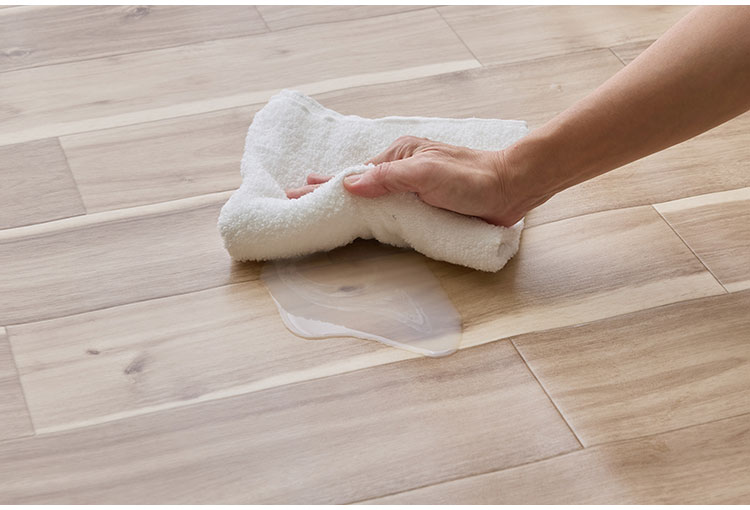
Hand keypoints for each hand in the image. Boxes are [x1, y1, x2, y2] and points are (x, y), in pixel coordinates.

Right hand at [285, 135, 545, 226]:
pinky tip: (363, 212)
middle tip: (299, 194)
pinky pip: (389, 206)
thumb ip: (388, 179)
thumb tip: (349, 182)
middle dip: (328, 187)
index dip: (325, 184)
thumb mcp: (426, 174)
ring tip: (322, 200)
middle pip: (358, 181)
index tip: (298, 190)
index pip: (353, 174)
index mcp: (399, 156)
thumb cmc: (471, 178)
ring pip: (372, 193)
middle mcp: (403, 168)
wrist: (510, 188)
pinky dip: (370, 208)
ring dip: (347, 197)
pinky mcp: (425, 202)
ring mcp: (413, 185)